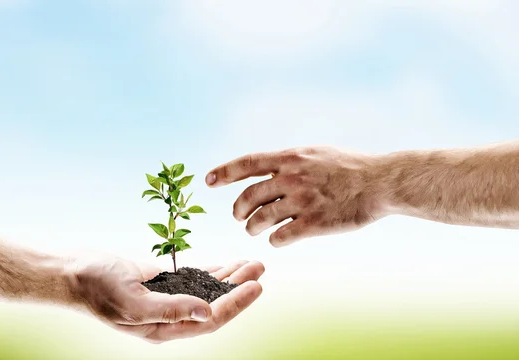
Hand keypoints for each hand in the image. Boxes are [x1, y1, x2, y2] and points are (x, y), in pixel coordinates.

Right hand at [65, 257, 263, 342]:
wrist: (74, 272)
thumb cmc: (97, 287)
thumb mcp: (132, 301)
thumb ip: (169, 309)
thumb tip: (205, 311)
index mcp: (163, 328)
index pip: (209, 319)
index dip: (235, 304)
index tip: (256, 286)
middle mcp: (169, 317)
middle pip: (214, 304)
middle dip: (239, 287)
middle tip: (259, 268)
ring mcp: (166, 299)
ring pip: (207, 291)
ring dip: (229, 278)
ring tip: (251, 263)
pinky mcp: (162, 283)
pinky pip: (193, 280)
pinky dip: (211, 272)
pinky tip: (226, 266)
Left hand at [206, 146, 385, 246]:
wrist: (380, 182)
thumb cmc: (348, 167)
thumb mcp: (315, 153)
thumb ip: (289, 161)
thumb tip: (266, 169)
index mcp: (290, 158)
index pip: (247, 164)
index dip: (224, 172)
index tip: (208, 181)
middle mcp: (292, 178)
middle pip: (248, 197)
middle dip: (238, 211)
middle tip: (239, 218)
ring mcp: (302, 201)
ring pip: (260, 219)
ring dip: (253, 227)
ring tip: (255, 229)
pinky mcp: (314, 224)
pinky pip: (281, 237)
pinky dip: (274, 239)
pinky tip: (278, 238)